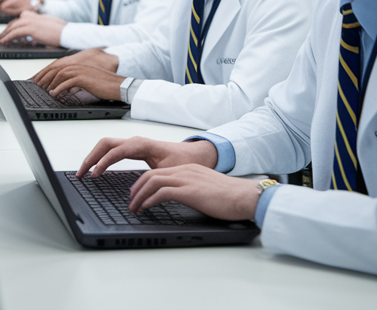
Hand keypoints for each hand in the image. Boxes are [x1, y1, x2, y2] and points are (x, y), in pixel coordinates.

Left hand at [0, 11, 65, 45]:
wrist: (66, 32)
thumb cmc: (61, 31)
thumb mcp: (48, 26)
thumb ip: (39, 28)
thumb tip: (33, 36)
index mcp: (36, 15)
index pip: (20, 19)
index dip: (13, 26)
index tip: (8, 30)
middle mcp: (31, 16)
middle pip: (14, 22)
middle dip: (7, 30)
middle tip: (2, 36)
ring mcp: (30, 21)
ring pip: (13, 27)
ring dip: (5, 34)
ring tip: (1, 40)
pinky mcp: (30, 29)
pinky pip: (15, 33)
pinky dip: (7, 37)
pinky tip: (3, 41)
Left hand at [33, 47, 118, 88]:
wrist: (117, 85)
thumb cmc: (105, 85)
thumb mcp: (89, 80)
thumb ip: (77, 81)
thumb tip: (67, 87)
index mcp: (79, 65)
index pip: (60, 67)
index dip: (49, 72)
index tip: (41, 78)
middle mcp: (78, 66)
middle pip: (57, 69)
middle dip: (46, 77)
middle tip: (38, 84)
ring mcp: (80, 71)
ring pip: (60, 75)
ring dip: (51, 83)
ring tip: (46, 90)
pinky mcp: (82, 78)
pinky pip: (66, 83)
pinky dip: (58, 88)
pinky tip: (54, 93)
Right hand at [77, 136, 218, 177]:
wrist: (195, 155)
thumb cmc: (184, 163)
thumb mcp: (170, 172)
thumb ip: (153, 179)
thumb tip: (138, 192)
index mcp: (142, 145)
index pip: (115, 150)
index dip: (103, 162)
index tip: (94, 175)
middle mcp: (134, 141)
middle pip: (105, 144)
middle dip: (90, 157)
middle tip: (81, 173)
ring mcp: (133, 144)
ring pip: (105, 145)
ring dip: (93, 157)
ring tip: (84, 172)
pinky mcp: (133, 149)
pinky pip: (111, 150)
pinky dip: (100, 157)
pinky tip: (97, 169)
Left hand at [125, 164, 261, 219]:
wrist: (245, 196)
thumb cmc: (230, 197)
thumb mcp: (205, 188)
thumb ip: (192, 188)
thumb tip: (182, 197)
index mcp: (188, 169)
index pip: (158, 172)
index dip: (143, 183)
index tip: (137, 193)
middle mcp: (185, 171)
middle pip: (150, 175)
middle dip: (136, 188)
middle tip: (131, 201)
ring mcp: (186, 179)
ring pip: (152, 182)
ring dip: (139, 196)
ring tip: (134, 207)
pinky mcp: (189, 191)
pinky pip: (162, 192)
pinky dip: (149, 200)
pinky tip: (145, 207)